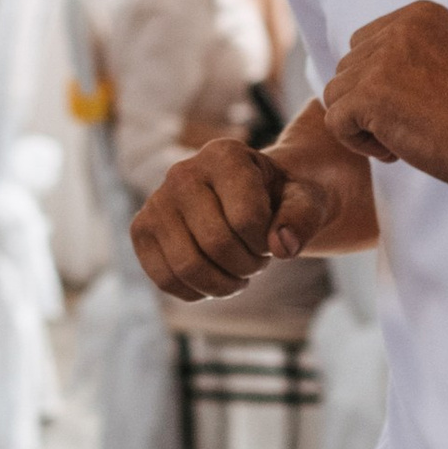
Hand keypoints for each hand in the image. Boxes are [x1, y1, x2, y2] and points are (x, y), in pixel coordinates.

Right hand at [131, 137, 288, 300]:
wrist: (251, 197)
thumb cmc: (280, 198)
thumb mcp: (305, 201)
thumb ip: (302, 218)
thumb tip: (282, 247)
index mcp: (224, 155)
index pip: (245, 218)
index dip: (266, 243)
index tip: (272, 239)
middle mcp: (182, 172)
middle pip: (216, 244)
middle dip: (247, 266)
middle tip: (258, 261)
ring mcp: (156, 201)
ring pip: (187, 267)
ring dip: (223, 284)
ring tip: (239, 273)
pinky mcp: (141, 230)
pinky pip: (164, 279)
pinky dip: (196, 293)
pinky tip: (215, 280)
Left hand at [321, 1, 447, 189]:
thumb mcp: (439, 60)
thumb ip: (402, 55)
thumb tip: (352, 77)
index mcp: (419, 14)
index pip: (364, 44)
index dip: (379, 81)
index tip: (415, 101)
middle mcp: (398, 27)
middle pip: (348, 67)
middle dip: (368, 101)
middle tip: (409, 122)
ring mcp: (381, 59)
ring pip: (336, 93)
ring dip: (361, 122)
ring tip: (400, 135)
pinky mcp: (369, 94)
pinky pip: (334, 120)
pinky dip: (356, 142)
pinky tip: (392, 148)